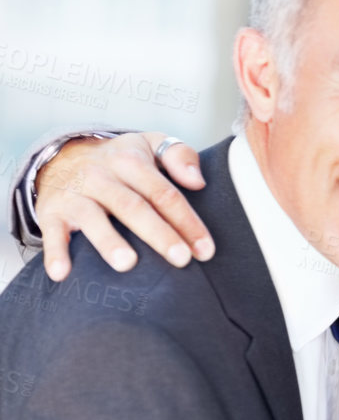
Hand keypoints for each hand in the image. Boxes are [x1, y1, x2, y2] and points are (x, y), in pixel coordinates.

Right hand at [33, 131, 209, 281]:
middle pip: (133, 207)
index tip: (205, 250)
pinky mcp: (51, 211)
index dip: (187, 221)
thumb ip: (179, 155)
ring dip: (109, 242)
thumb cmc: (120, 160)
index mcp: (130, 161)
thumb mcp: (150, 145)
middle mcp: (101, 176)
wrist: (61, 156)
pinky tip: (61, 274)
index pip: (163, 193)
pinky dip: (55, 253)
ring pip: (93, 218)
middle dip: (159, 234)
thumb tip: (198, 182)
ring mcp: (75, 195)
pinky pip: (52, 232)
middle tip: (181, 259)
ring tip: (128, 265)